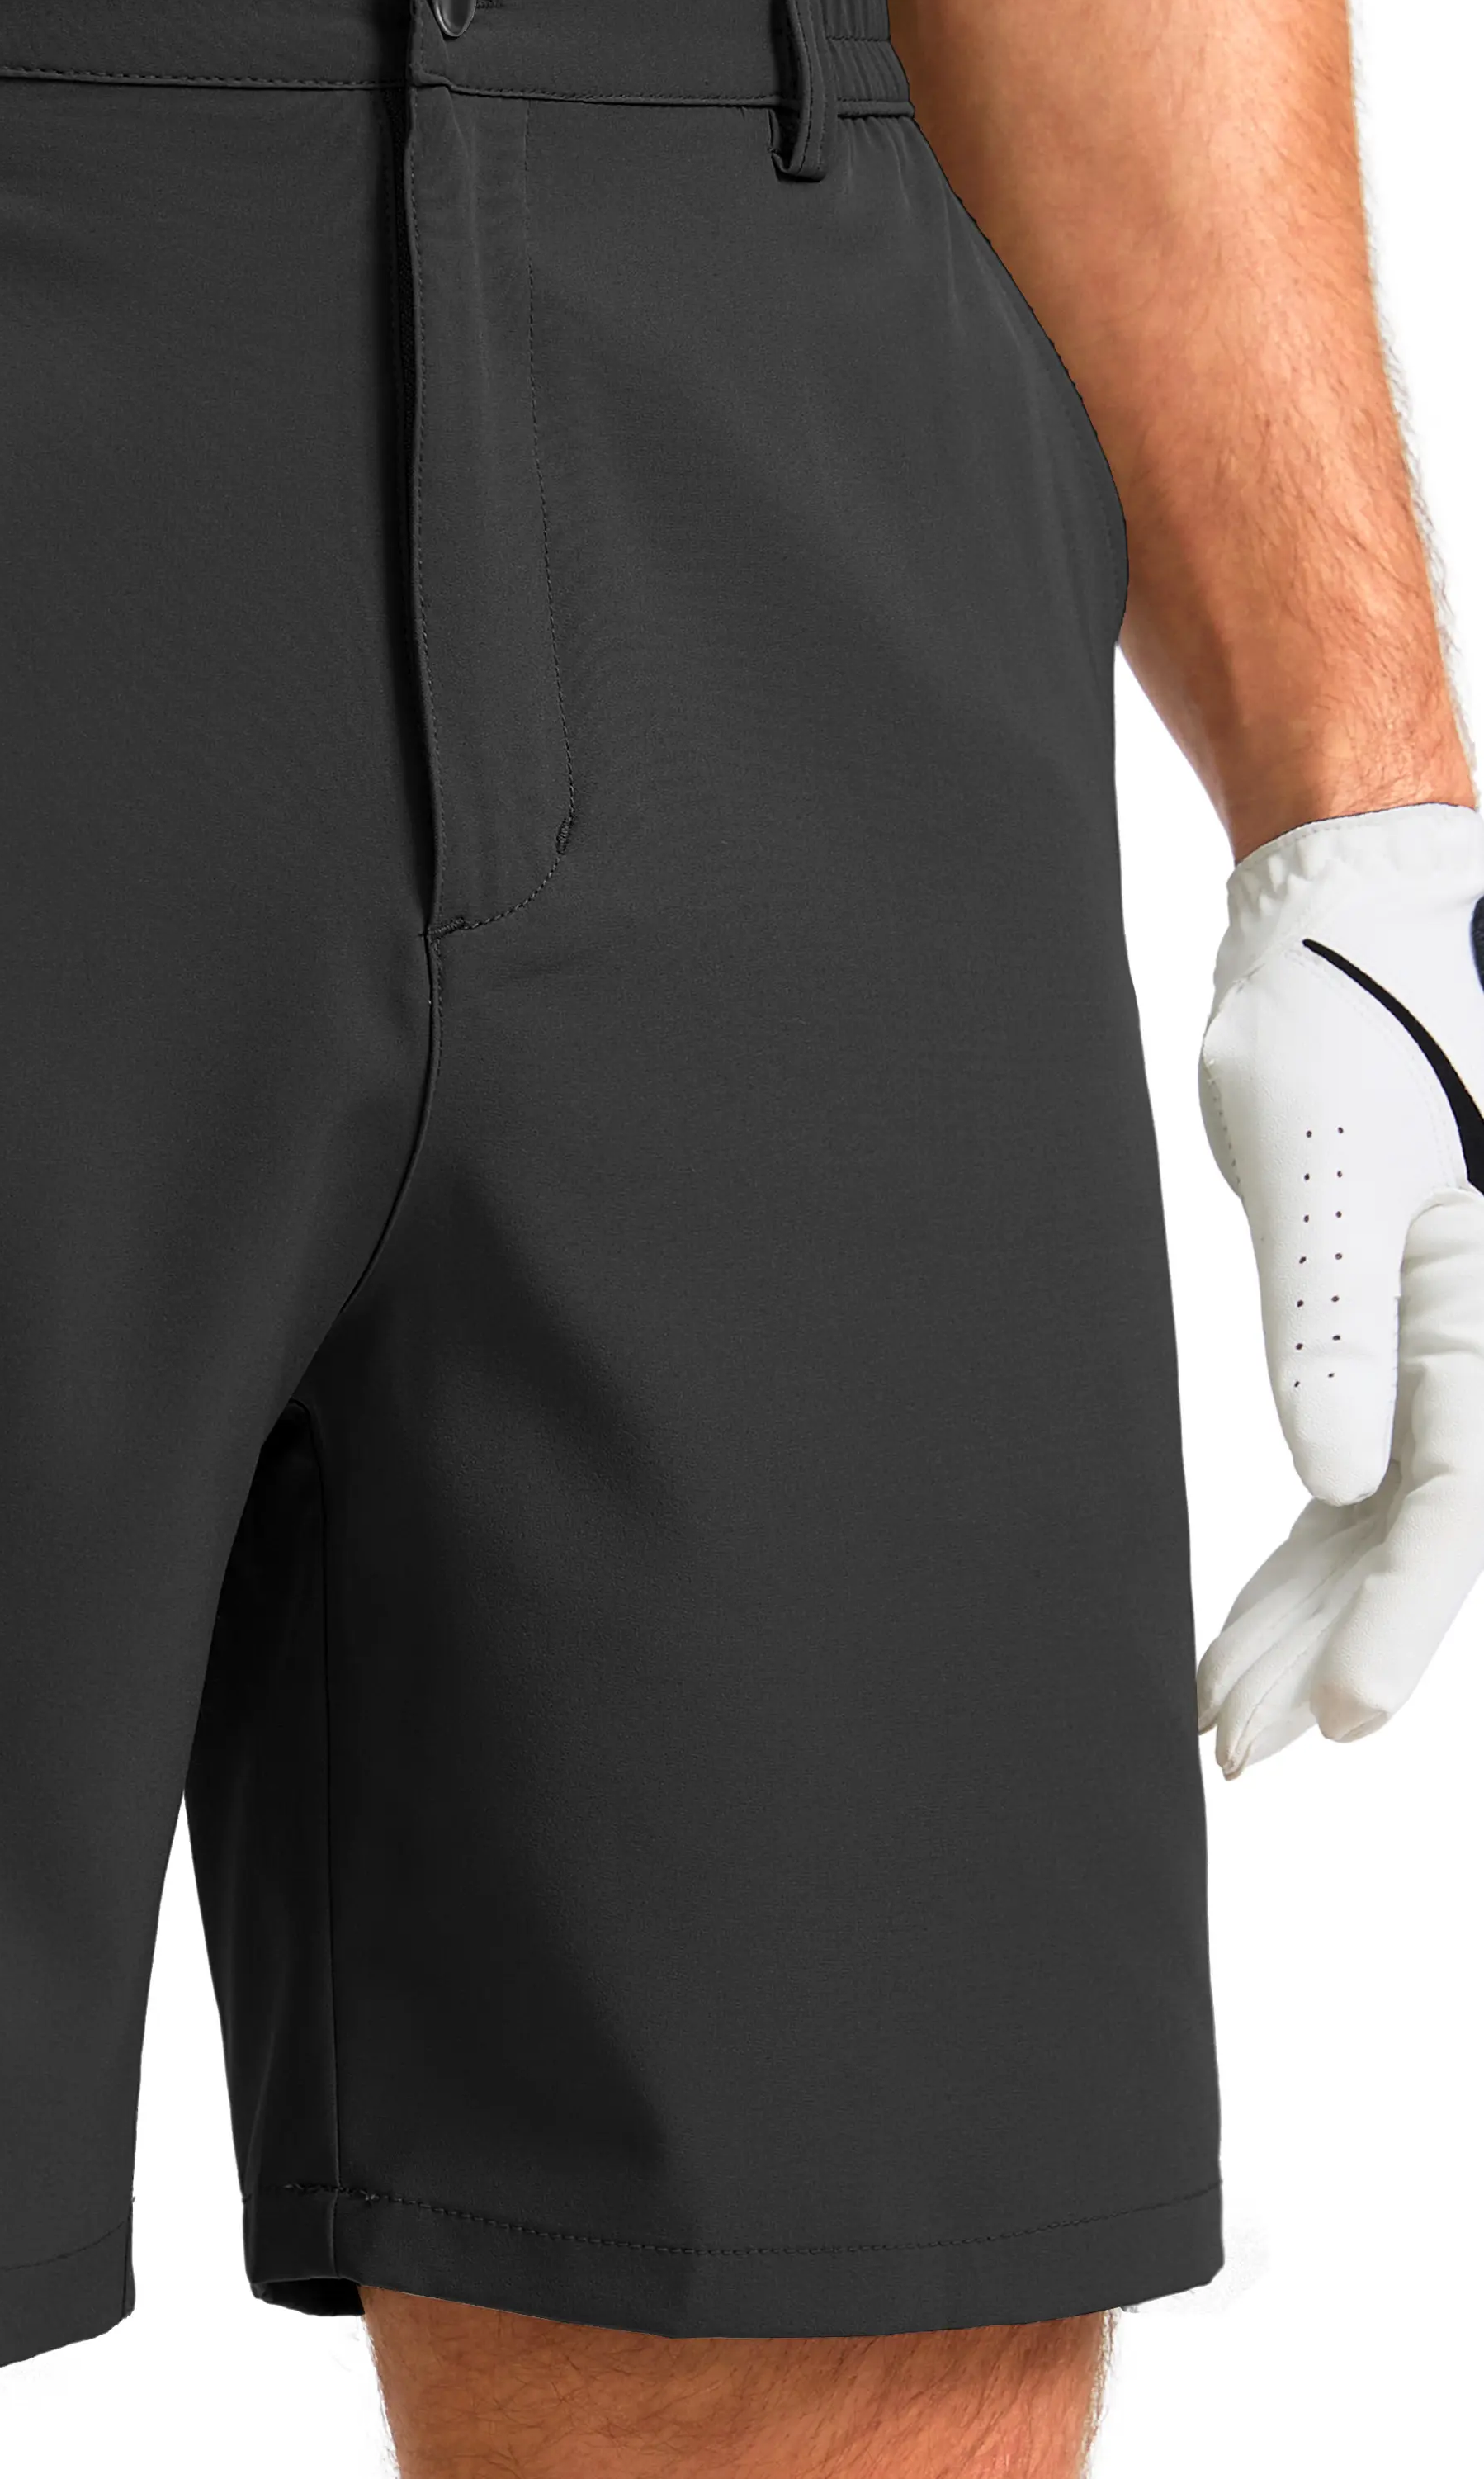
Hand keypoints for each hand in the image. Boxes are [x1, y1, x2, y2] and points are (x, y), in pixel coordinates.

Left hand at [1197, 803, 1483, 1770]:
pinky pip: (1361, 1484)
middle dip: (1342, 1652)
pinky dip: (1305, 1560)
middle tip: (1246, 1748)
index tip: (1345, 1717)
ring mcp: (1449, 1352)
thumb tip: (1334, 1479)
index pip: (1456, 1502)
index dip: (1405, 1621)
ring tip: (1226, 1723)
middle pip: (1427, 1537)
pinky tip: (1248, 1632)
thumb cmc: (1337, 1025)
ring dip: (1311, 1624)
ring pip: (1388, 1526)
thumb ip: (1333, 1328)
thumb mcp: (1319, 1166)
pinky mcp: (1398, 1346)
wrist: (1344, 935)